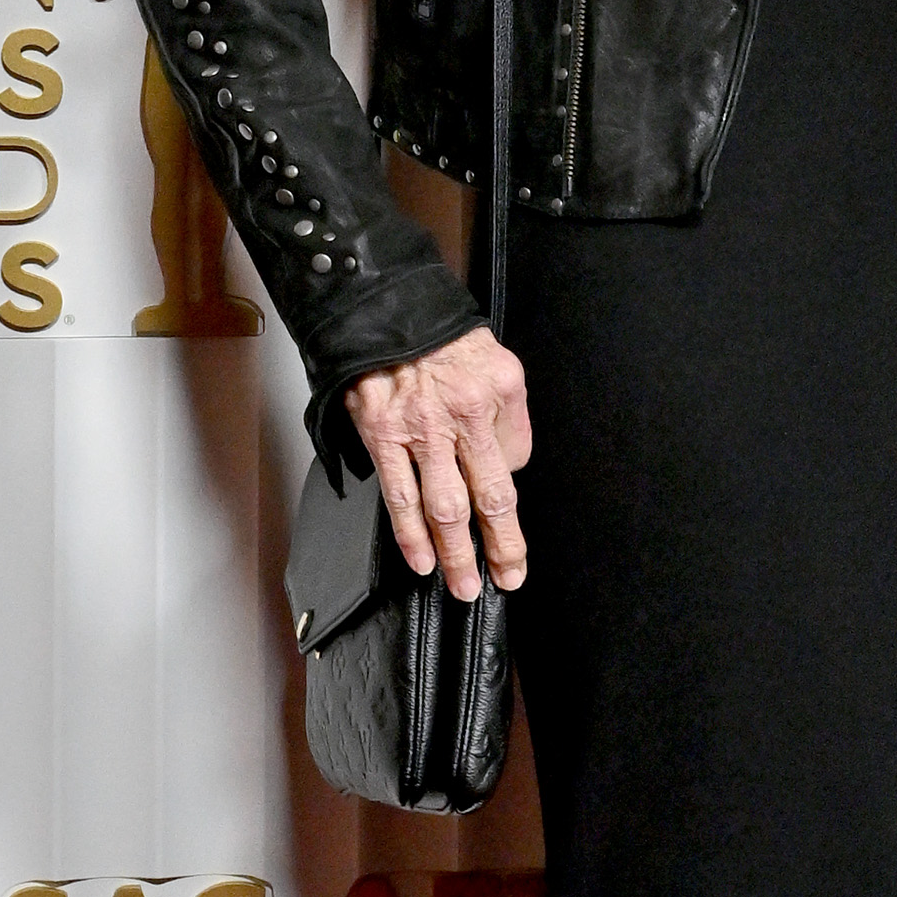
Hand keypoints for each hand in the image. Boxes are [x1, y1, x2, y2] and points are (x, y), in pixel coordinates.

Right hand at [347, 326, 532, 597]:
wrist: (385, 310)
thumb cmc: (443, 341)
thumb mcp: (499, 367)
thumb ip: (509, 420)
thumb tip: (506, 468)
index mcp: (496, 397)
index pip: (512, 468)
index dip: (512, 516)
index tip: (514, 550)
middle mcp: (463, 417)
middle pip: (486, 497)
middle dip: (498, 546)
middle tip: (505, 578)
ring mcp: (420, 429)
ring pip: (444, 506)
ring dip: (455, 553)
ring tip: (463, 586)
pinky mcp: (382, 435)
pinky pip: (399, 495)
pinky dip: (411, 534)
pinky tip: (423, 560)